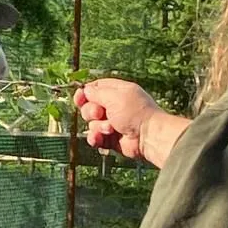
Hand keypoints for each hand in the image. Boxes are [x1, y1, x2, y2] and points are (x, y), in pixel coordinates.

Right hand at [74, 79, 189, 167]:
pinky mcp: (111, 139)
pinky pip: (95, 137)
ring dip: (98, 126)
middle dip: (91, 111)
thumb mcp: (114, 96)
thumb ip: (96, 92)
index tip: (79, 98)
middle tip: (100, 113)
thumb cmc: (135, 112)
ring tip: (110, 129)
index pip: (95, 88)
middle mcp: (114, 106)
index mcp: (117, 91)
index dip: (85, 93)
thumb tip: (84, 90)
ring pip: (91, 124)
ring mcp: (112, 123)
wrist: (148, 136)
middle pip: (89, 106)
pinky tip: (99, 139)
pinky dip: (96, 138)